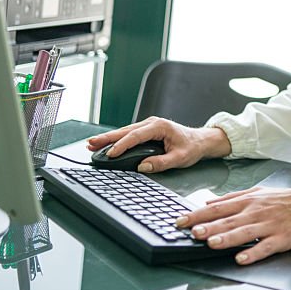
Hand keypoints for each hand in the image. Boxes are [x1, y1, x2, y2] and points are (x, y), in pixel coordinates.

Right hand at [85, 117, 230, 172]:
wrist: (199, 141)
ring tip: (92, 144)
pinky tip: (106, 144)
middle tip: (91, 144)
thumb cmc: (191, 147)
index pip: (136, 135)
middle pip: (126, 130)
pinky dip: (116, 139)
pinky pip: (129, 134)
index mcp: (160, 126)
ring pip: (125, 131)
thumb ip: (162, 163)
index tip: (111, 154)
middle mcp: (152, 123)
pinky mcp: (146, 131)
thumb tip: (143, 166)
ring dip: (109, 138)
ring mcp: (148, 125)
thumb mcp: (180, 158)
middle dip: (107, 138)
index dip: (122, 145)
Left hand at [175, 186, 290, 264]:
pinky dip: (253, 253)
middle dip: (209, 227)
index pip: (217, 208)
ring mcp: (269, 225)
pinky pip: (265, 247)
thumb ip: (232, 198)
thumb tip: (208, 202)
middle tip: (192, 233)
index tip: (180, 221)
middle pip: (229, 220)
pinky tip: (241, 258)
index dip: (198, 215)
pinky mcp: (282, 238)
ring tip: (211, 243)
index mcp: (248, 201)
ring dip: (227, 238)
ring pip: (245, 232)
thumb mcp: (256, 192)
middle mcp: (256, 212)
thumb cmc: (284, 199)